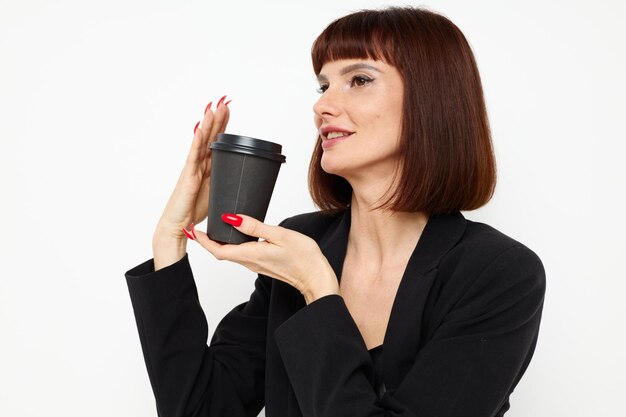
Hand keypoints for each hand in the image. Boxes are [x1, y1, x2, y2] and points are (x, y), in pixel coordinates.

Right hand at [153, 96, 229, 268]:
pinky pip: (193, 155)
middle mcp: (198, 164)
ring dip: (207, 124)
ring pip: (201, 142)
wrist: (178, 226)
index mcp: (207, 168)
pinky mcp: (187, 176)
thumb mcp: (218, 194)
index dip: (222, 126)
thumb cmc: (194, 211)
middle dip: (217, 119)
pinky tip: (201, 128)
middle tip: (224, 101)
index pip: (216, 142)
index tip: (229, 110)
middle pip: (209, 137)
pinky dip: (197, 141)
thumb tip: (244, 181)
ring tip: (213, 108)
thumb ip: (227, 184)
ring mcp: (191, 168)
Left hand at [191, 215, 339, 303]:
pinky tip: (236, 234)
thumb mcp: (279, 235)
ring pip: (231, 253)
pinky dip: (232, 244)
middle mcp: (250, 262)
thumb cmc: (303, 257)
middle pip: (221, 252)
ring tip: (212, 227)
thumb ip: (255, 226)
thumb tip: (231, 218)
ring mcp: (256, 264)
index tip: (192, 230)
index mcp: (251, 254)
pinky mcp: (262, 263)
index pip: (218, 250)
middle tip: (196, 226)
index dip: (203, 241)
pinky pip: (241, 254)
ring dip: (219, 242)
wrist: (316, 277)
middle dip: (207, 240)